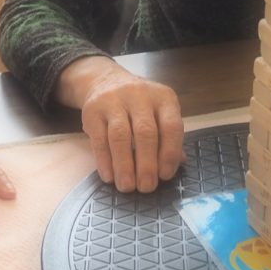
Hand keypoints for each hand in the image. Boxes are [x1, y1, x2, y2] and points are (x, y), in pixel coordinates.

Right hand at [55, 56, 183, 191]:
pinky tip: (109, 176)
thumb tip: (177, 164)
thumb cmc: (140, 106)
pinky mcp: (92, 110)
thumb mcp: (159, 113)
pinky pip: (99, 139)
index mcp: (163, 98)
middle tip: (146, 188)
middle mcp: (139, 95)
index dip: (169, 153)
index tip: (165, 176)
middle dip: (147, 164)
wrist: (105, 81)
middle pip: (145, 132)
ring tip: (127, 186)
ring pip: (120, 136)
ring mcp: (114, 100)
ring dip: (124, 165)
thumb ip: (168, 137)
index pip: (171, 126)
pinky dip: (104, 160)